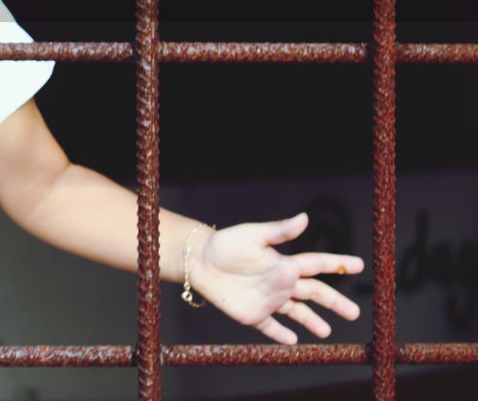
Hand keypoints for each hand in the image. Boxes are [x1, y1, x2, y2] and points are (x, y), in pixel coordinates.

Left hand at [186, 212, 364, 344]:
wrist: (199, 260)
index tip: (359, 264)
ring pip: (297, 313)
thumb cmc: (226, 244)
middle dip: (334, 302)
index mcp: (284, 263)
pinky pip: (270, 327)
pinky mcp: (253, 315)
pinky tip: (293, 341)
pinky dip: (281, 335)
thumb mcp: (254, 235)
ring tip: (327, 331)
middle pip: (314, 294)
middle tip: (354, 312)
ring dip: (312, 321)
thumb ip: (280, 231)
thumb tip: (305, 218)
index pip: (316, 265)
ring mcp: (269, 300)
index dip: (337, 264)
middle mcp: (281, 282)